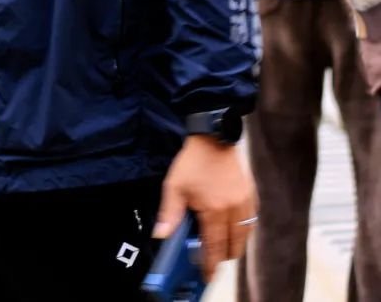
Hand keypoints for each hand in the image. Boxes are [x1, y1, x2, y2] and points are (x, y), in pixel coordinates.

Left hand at [154, 136, 256, 279]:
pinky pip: (251, 222)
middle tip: (211, 257)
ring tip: (220, 243)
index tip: (207, 276)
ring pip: (244, 237)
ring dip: (233, 244)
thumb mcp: (174, 186)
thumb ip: (170, 214)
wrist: (213, 137)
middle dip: (222, 255)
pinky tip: (232, 228)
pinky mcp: (252, 196)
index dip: (210, 264)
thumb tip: (161, 235)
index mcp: (214, 210)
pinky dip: (242, 230)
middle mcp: (234, 210)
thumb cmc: (193, 162)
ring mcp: (245, 203)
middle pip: (233, 247)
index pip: (214, 247)